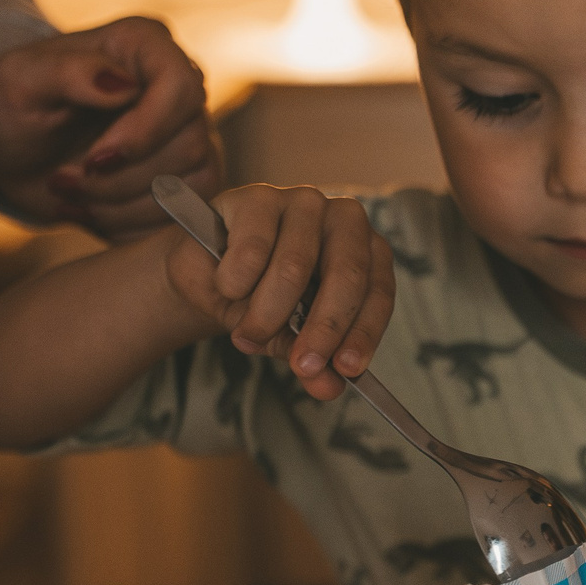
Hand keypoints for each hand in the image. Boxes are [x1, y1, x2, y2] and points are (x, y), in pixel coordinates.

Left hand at [0, 16, 221, 234]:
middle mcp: (179, 89)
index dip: (145, 132)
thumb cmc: (12, 105)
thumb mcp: (19, 80)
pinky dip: (130, 226)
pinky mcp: (188, 182)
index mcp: (146, 46)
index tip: (93, 159)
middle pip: (189, 146)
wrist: (12, 151)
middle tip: (62, 181)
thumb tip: (123, 84)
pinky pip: (184, 218)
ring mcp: (190, 137)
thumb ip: (67, 72)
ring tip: (70, 195)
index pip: (181, 87)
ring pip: (190, 188)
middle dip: (120, 179)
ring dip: (121, 206)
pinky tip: (91, 211)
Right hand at [164, 183, 395, 401]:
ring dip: (265, 314)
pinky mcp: (258, 196)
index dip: (363, 333)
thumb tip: (328, 388)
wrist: (208, 277)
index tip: (345, 369)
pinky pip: (251, 250)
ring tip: (246, 335)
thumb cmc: (263, 302)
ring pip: (293, 268)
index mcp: (367, 253)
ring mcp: (302, 202)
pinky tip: (228, 287)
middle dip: (323, 329)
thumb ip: (315, 362)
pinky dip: (236, 282)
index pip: (378, 293)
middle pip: (346, 276)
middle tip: (301, 365)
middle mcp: (344, 220)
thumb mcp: (292, 338)